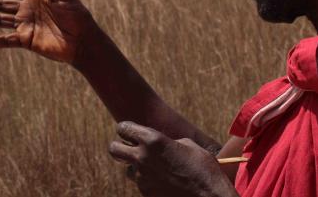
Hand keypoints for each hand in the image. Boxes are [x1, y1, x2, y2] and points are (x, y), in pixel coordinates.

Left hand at [108, 122, 237, 196]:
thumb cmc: (203, 167)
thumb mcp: (188, 145)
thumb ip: (168, 142)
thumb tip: (162, 145)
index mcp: (152, 140)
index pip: (123, 128)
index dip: (127, 128)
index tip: (133, 131)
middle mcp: (142, 158)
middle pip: (114, 149)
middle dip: (120, 146)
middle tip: (133, 147)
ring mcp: (142, 178)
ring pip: (128, 169)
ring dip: (137, 167)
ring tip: (156, 168)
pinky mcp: (146, 194)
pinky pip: (141, 184)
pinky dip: (149, 181)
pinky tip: (165, 181)